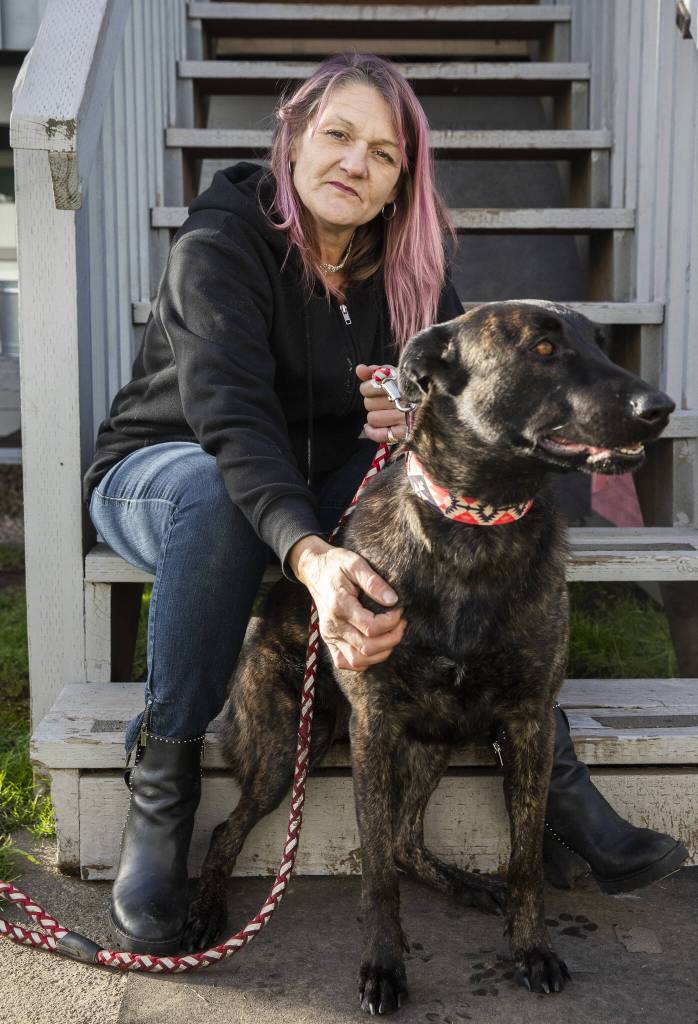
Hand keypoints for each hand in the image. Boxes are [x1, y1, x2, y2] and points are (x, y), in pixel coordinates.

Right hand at [288, 535, 405, 670]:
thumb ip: (373, 582)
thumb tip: (393, 600)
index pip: (371, 627)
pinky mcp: (329, 640)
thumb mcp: (355, 563)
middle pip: (367, 648)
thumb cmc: (336, 564)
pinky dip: (364, 661)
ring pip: (357, 660)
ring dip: (381, 652)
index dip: (392, 622)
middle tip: (402, 622)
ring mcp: (329, 635)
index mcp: (339, 605)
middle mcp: (332, 625)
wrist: (314, 569)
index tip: (400, 609)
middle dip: (392, 638)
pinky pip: (345, 662)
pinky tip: (376, 647)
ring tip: (392, 635)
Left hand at [356, 363, 407, 443]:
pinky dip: (372, 432)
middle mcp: (404, 400)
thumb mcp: (398, 373)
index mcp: (401, 382)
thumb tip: (359, 369)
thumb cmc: (413, 388)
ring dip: (375, 417)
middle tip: (383, 401)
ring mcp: (405, 418)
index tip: (377, 388)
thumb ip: (377, 370)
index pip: (368, 388)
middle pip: (369, 404)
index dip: (368, 388)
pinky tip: (371, 427)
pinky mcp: (406, 433)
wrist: (437, 404)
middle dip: (373, 402)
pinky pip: (380, 435)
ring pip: (373, 419)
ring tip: (384, 413)